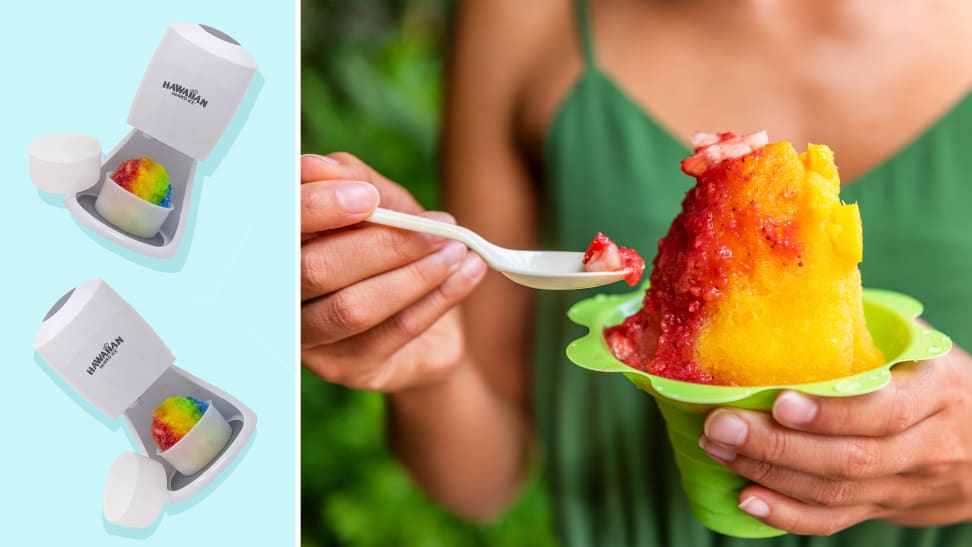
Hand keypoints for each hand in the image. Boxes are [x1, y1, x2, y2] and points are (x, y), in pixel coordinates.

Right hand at [301, 152, 486, 391]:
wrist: (428, 325)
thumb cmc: (394, 252)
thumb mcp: (383, 206)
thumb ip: (355, 182)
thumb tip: (325, 168)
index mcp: (278, 246)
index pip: (276, 227)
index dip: (314, 208)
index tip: (367, 196)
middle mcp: (279, 298)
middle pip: (312, 271)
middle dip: (380, 244)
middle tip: (436, 226)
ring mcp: (309, 340)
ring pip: (352, 308)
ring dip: (415, 275)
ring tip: (458, 251)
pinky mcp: (346, 368)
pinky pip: (392, 333)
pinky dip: (437, 299)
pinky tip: (468, 274)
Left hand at [699, 342, 971, 534]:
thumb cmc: (936, 380)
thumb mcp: (921, 350)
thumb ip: (871, 330)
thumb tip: (801, 288)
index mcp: (936, 392)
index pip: (884, 410)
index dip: (830, 412)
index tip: (777, 401)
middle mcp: (927, 445)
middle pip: (850, 458)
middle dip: (777, 445)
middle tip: (719, 426)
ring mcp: (906, 484)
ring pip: (836, 491)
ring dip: (770, 473)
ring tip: (719, 449)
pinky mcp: (884, 509)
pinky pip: (836, 520)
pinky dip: (788, 515)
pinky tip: (747, 498)